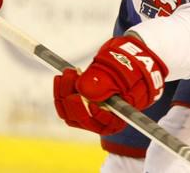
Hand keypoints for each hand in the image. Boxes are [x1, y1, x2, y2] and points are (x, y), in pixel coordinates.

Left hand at [53, 35, 167, 134]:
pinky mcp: (77, 108)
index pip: (106, 123)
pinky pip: (63, 106)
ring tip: (68, 72)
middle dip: (73, 96)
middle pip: (82, 118)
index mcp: (117, 120)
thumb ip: (105, 82)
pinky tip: (62, 76)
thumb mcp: (122, 73)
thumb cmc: (129, 72)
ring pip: (69, 112)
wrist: (125, 66)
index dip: (98, 115)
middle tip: (71, 75)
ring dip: (63, 92)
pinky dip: (60, 91)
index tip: (90, 100)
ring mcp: (87, 116)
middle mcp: (101, 123)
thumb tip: (84, 90)